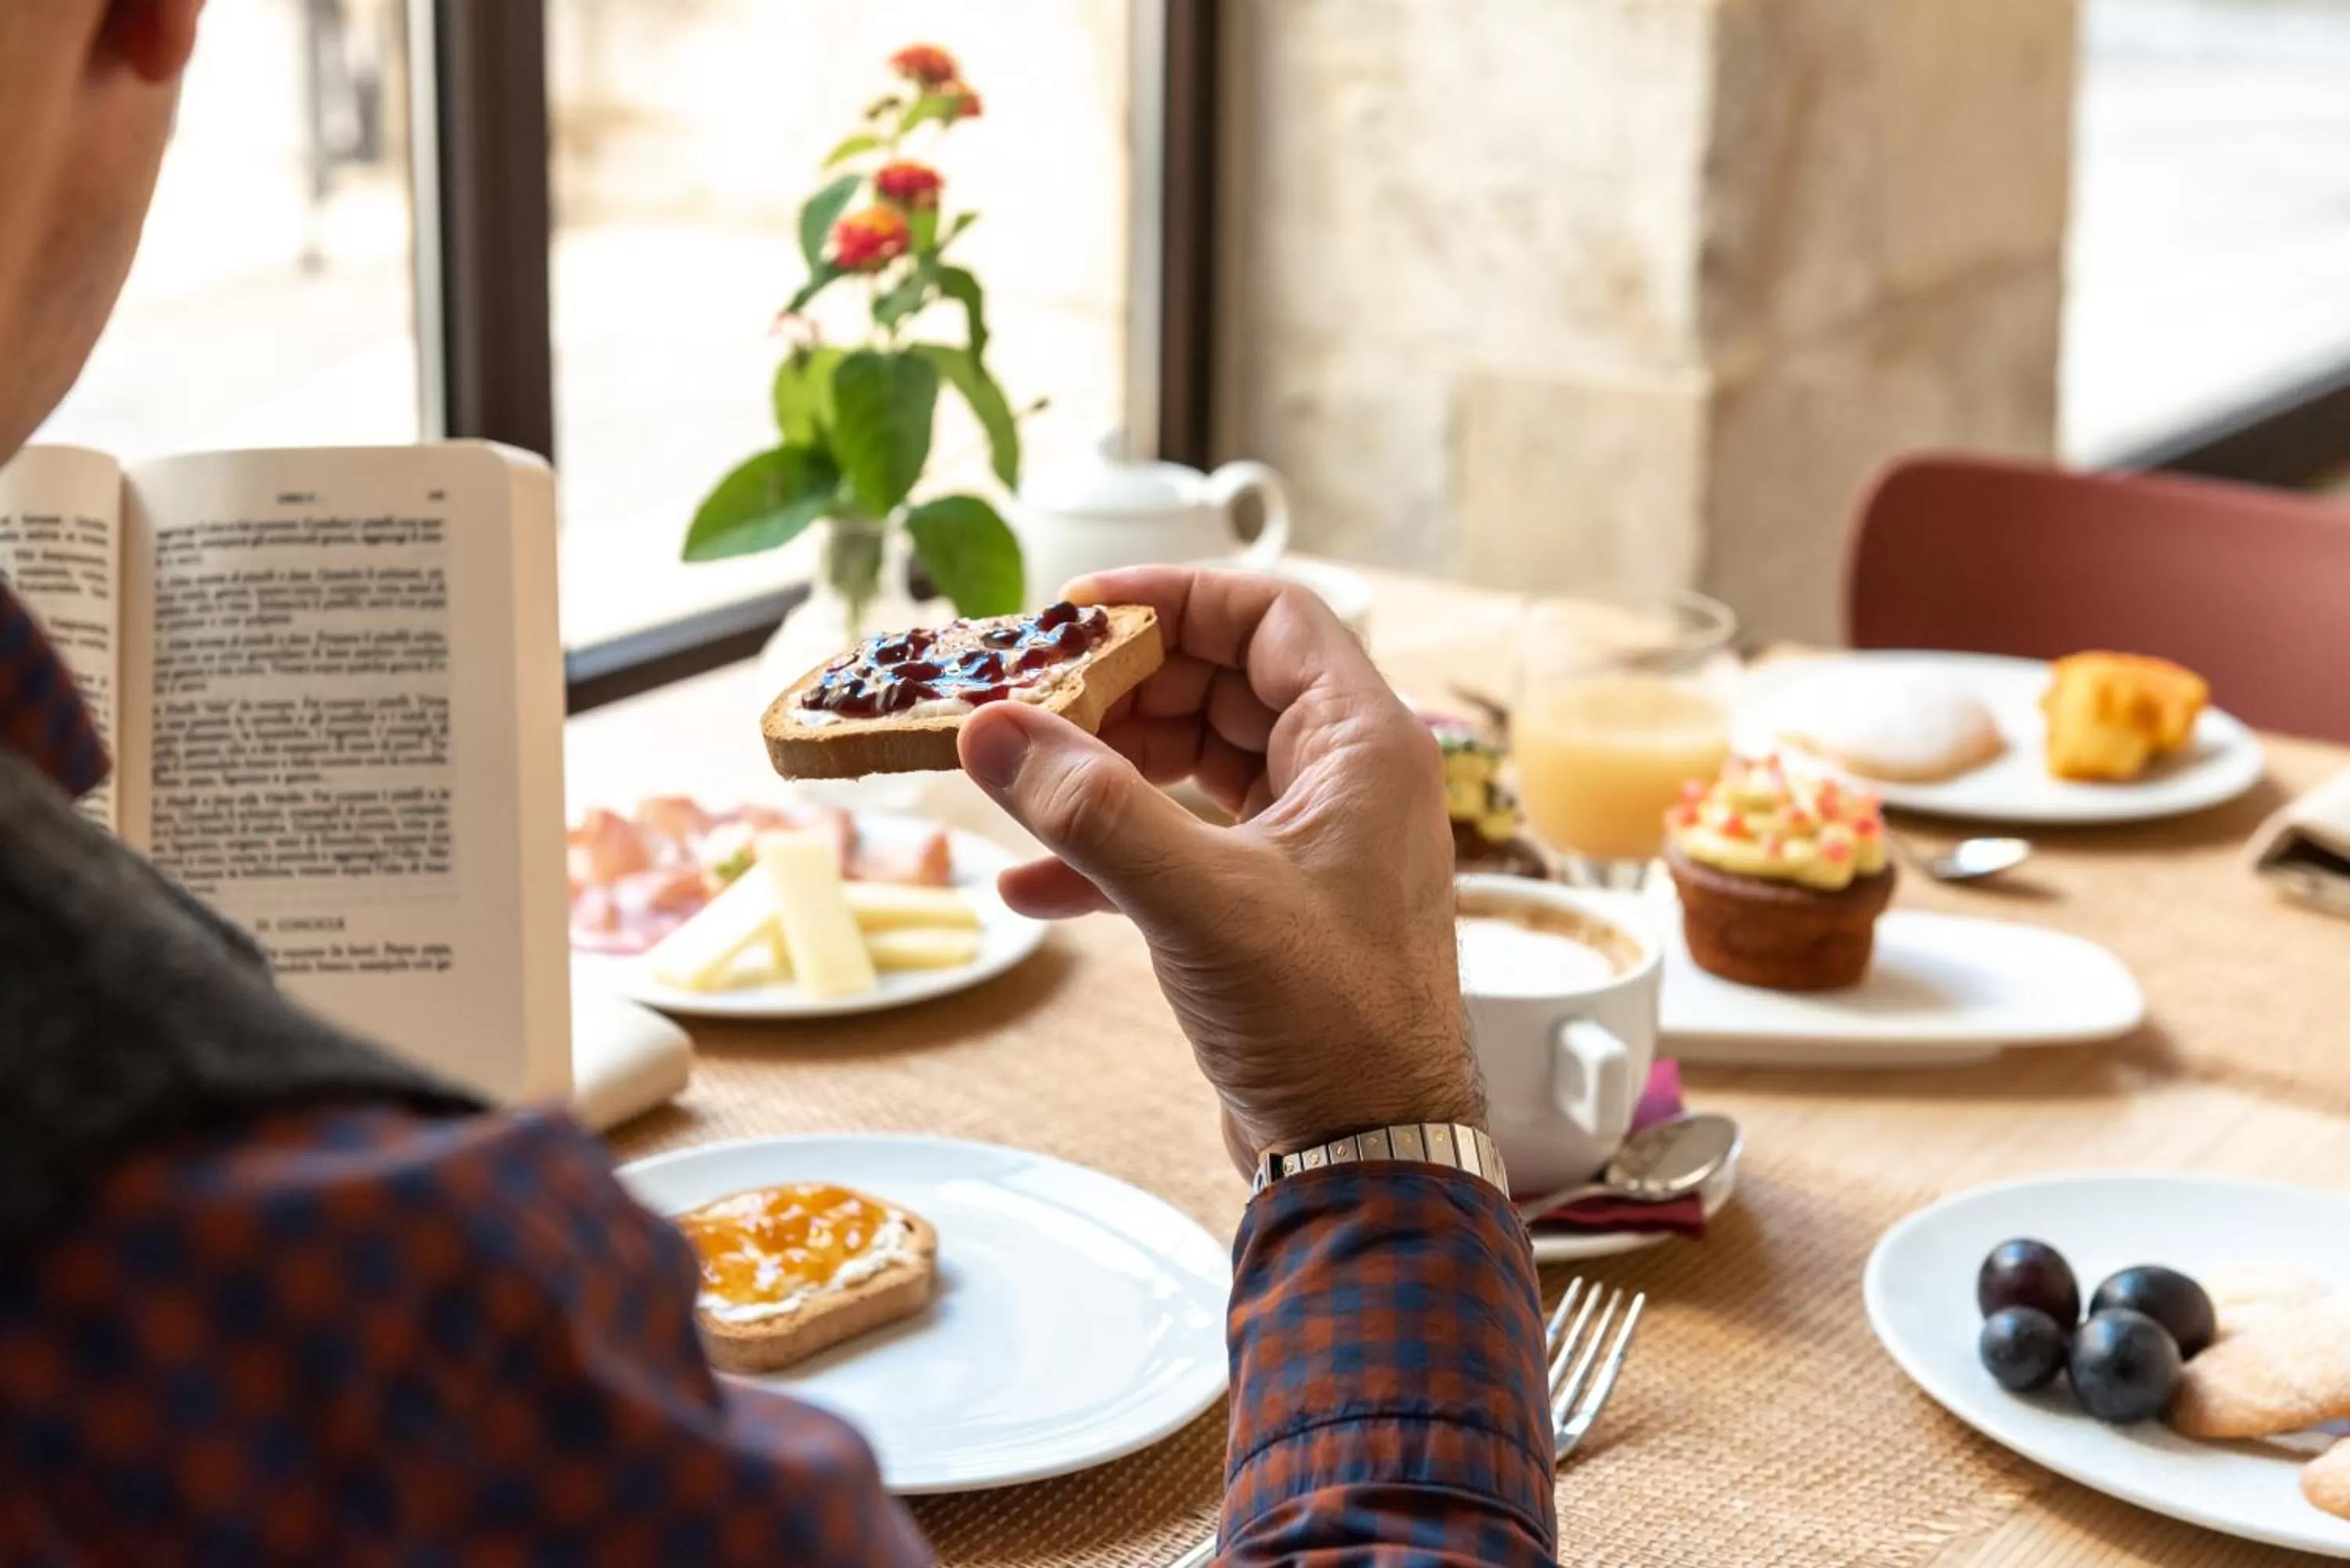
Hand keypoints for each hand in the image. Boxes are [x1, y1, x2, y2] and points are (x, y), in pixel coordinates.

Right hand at [957, 567, 1480, 1166]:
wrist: (1370, 1159)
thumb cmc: (1327, 1026)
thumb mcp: (1199, 903)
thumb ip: (1093, 811)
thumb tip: (992, 729)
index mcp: (1363, 746)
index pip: (1269, 616)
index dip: (1173, 598)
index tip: (1078, 609)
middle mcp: (1346, 781)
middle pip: (1221, 683)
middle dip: (1119, 692)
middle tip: (1027, 701)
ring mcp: (1311, 846)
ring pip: (1195, 765)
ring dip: (1106, 773)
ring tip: (1018, 785)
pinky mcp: (1273, 909)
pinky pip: (1184, 846)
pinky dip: (1112, 856)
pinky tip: (1030, 891)